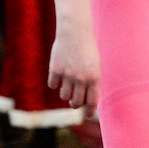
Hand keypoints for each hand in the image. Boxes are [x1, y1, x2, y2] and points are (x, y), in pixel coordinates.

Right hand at [48, 0, 100, 117]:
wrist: (75, 32)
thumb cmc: (87, 49)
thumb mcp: (95, 65)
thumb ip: (91, 82)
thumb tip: (86, 100)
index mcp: (94, 78)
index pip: (92, 102)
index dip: (89, 111)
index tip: (87, 115)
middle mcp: (81, 79)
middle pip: (76, 102)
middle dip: (75, 104)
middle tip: (74, 102)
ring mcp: (67, 75)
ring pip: (64, 95)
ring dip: (65, 94)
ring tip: (67, 88)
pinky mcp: (55, 69)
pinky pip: (53, 85)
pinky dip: (55, 83)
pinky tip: (58, 77)